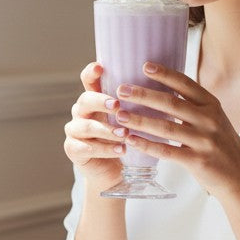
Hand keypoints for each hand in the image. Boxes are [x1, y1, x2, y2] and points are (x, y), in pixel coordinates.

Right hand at [63, 62, 127, 193]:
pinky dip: (105, 149)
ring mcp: (74, 131)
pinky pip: (86, 148)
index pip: (88, 80)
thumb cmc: (128, 139)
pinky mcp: (73, 150)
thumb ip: (138, 103)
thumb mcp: (133, 118)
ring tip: (125, 133)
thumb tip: (166, 83)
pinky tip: (121, 149)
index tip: (100, 66)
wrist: (118, 172)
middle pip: (85, 100)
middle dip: (101, 102)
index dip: (91, 72)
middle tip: (118, 105)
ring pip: (86, 126)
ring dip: (107, 129)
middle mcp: (81, 112)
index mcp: (94, 99)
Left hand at [112, 62, 239, 198]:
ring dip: (140, 121)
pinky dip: (147, 145)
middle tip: (121, 89)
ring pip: (166, 128)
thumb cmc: (221, 144)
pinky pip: (167, 151)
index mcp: (212, 105)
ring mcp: (204, 141)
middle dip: (144, 95)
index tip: (145, 66)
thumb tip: (162, 88)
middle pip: (171, 103)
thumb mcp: (214, 119)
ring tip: (120, 115)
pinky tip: (131, 140)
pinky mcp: (198, 161)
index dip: (165, 74)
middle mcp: (209, 120)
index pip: (186, 84)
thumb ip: (193, 105)